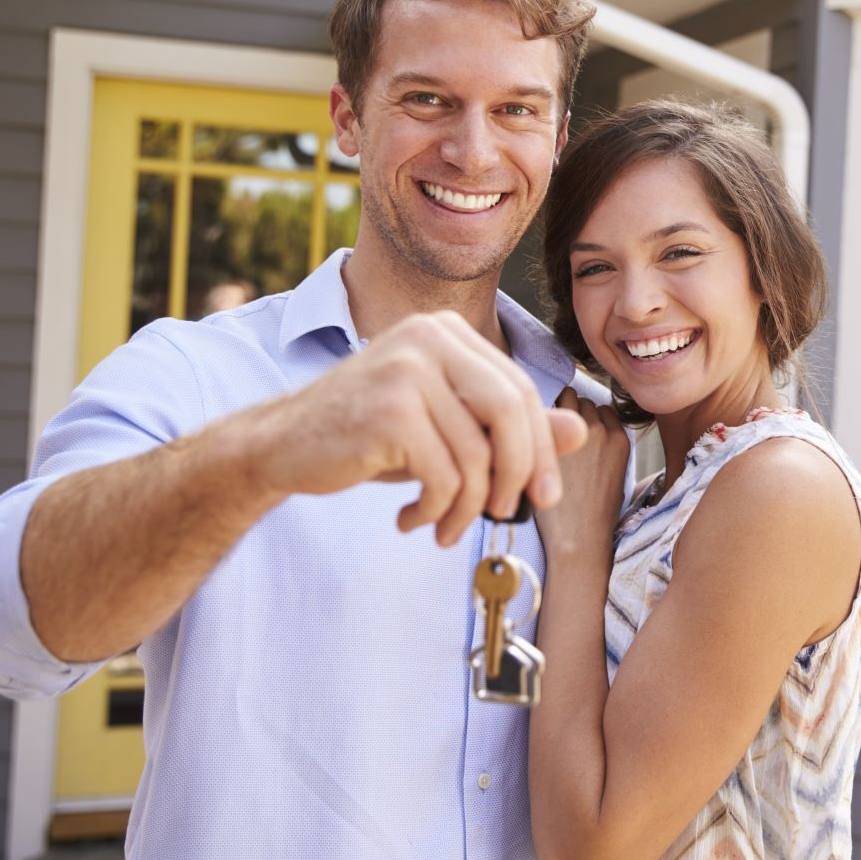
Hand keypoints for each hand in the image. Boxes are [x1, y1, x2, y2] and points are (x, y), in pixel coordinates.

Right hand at [249, 312, 588, 544]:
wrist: (281, 445)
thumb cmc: (369, 436)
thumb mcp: (445, 428)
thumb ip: (508, 427)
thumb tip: (579, 432)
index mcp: (447, 331)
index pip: (519, 389)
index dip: (540, 447)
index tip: (542, 495)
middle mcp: (429, 337)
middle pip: (510, 412)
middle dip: (519, 473)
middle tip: (506, 514)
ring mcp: (407, 369)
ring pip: (477, 454)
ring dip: (469, 507)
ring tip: (444, 527)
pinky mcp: (390, 410)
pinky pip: (445, 476)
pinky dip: (438, 511)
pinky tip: (412, 520)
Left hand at [537, 388, 630, 561]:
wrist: (578, 536)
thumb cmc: (594, 513)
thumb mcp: (616, 476)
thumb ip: (606, 448)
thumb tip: (590, 431)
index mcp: (621, 439)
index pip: (603, 409)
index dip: (587, 418)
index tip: (574, 432)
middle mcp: (603, 430)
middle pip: (583, 400)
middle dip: (570, 410)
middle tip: (555, 432)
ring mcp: (577, 431)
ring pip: (566, 398)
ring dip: (555, 409)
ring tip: (543, 430)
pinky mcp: (554, 436)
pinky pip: (547, 409)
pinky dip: (540, 416)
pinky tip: (533, 434)